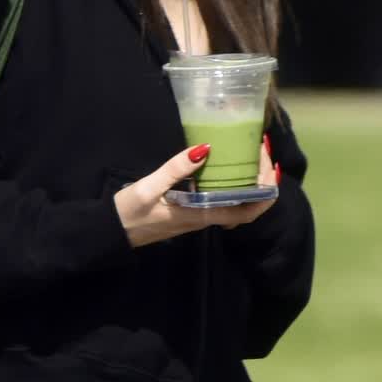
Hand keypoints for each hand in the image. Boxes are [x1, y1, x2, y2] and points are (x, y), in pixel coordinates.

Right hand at [113, 141, 279, 248]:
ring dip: (248, 180)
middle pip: (247, 204)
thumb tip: (206, 148)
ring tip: (249, 153)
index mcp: (201, 214)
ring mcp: (199, 215)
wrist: (112, 233)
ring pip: (236, 202)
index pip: (248, 210)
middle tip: (260, 149)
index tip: (269, 163)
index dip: (266, 190)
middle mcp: (206, 217)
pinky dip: (231, 182)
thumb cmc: (129, 213)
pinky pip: (221, 198)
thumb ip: (175, 169)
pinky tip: (224, 164)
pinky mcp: (191, 211)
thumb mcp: (148, 188)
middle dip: (261, 179)